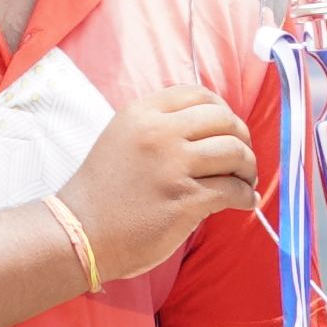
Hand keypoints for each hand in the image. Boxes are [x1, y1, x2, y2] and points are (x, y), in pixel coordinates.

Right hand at [61, 85, 258, 284]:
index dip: (223, 111)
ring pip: (235, 152)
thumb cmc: (103, 193)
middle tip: (242, 160)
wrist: (79, 232)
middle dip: (242, 139)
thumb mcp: (123, 139)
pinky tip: (243, 202)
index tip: (228, 131)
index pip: (199, 95)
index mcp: (142, 113)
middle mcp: (158, 133)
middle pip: (224, 120)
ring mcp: (172, 165)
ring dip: (248, 168)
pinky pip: (233, 189)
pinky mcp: (185, 199)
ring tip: (244, 181)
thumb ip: (159, 127)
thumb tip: (212, 129)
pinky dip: (245, 196)